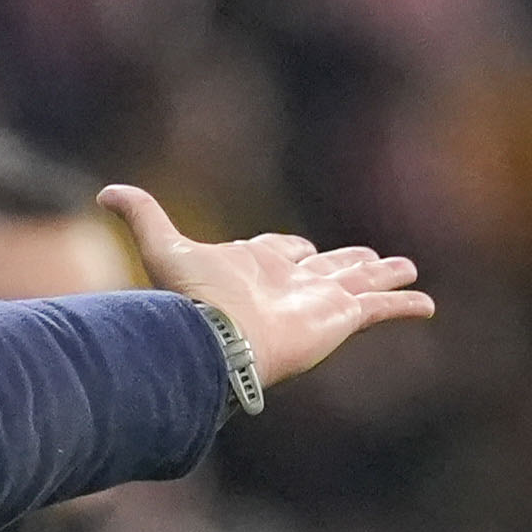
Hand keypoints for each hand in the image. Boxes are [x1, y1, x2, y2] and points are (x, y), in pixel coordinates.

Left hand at [98, 185, 433, 388]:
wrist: (217, 341)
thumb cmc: (192, 299)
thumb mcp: (163, 246)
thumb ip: (141, 215)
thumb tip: (105, 191)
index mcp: (256, 267)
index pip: (282, 251)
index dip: (291, 248)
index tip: (300, 248)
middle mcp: (290, 285)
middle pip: (327, 267)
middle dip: (347, 262)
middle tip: (374, 258)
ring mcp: (317, 302)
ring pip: (359, 283)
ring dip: (383, 276)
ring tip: (406, 268)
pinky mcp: (341, 318)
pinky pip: (382, 309)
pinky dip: (406, 305)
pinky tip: (427, 304)